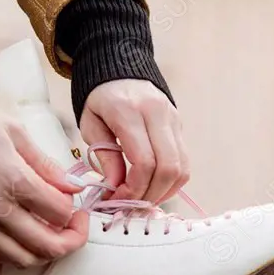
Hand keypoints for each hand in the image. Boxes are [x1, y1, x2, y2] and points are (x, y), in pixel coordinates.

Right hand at [0, 91, 87, 267]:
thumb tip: (73, 186)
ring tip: (50, 234)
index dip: (76, 210)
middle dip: (70, 241)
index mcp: (15, 181)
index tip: (77, 201)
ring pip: (22, 259)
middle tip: (75, 226)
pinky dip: (16, 255)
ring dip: (44, 253)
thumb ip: (46, 164)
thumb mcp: (14, 131)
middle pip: (48, 246)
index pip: (60, 213)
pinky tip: (22, 239)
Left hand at [79, 79, 188, 203]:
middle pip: (168, 168)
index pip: (144, 162)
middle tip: (130, 207)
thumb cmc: (99, 99)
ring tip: (141, 201)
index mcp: (129, 112)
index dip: (133, 190)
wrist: (120, 67)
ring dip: (163, 192)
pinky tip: (152, 189)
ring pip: (181, 168)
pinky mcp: (179, 126)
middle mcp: (158, 114)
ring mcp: (173, 119)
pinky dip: (170, 183)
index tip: (116, 200)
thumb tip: (115, 187)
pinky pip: (184, 162)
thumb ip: (104, 156)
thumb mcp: (90, 125)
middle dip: (150, 195)